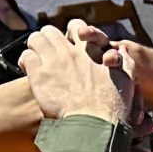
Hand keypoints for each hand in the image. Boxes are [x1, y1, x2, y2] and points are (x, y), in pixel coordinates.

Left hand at [21, 23, 141, 125]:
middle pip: (49, 31)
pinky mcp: (39, 75)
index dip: (70, 33)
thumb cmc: (111, 108)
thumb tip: (122, 51)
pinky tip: (29, 72)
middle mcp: (70, 52)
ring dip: (35, 48)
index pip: (76, 27)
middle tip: (48, 53)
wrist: (94, 125)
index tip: (69, 43)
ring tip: (37, 61)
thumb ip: (126, 63)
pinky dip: (26, 63)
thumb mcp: (126, 81)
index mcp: (90, 52)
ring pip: (35, 39)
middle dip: (47, 40)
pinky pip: (26, 57)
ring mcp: (54, 62)